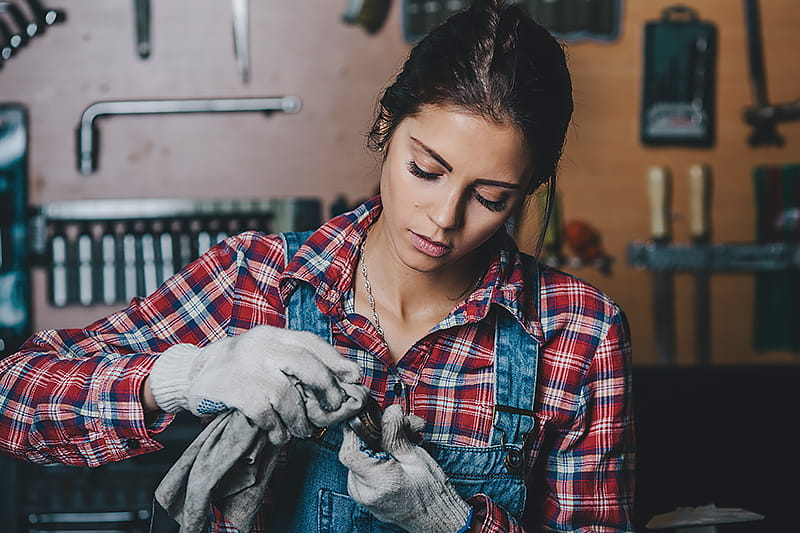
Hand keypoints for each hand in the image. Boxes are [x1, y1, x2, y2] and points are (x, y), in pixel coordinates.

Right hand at [149, 325, 368, 444]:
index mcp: (272, 334)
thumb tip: (336, 380)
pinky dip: (276, 428)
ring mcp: (246, 367)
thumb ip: (292, 361)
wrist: (190, 374)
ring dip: (299, 419)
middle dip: (325, 388)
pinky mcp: (234, 390)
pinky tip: (278, 434)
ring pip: (286, 395)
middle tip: (332, 407)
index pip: (309, 342)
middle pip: (304, 364)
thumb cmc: (237, 368)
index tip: (353, 376)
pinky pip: (265, 413)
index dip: (335, 359)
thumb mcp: (263, 353)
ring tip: (300, 430)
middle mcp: (260, 345)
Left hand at [339, 404, 471, 532]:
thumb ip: (396, 435)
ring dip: (382, 441)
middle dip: (379, 431)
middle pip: (357, 449)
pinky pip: (365, 464)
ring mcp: (360, 493)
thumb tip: (388, 411)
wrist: (436, 518)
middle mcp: (363, 491)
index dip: (357, 430)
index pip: (350, 451)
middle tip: (405, 424)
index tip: (371, 416)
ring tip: (410, 437)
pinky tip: (399, 450)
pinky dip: (379, 453)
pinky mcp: (362, 491)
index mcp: (378, 483)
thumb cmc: (431, 493)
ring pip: (362, 454)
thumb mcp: (416, 458)